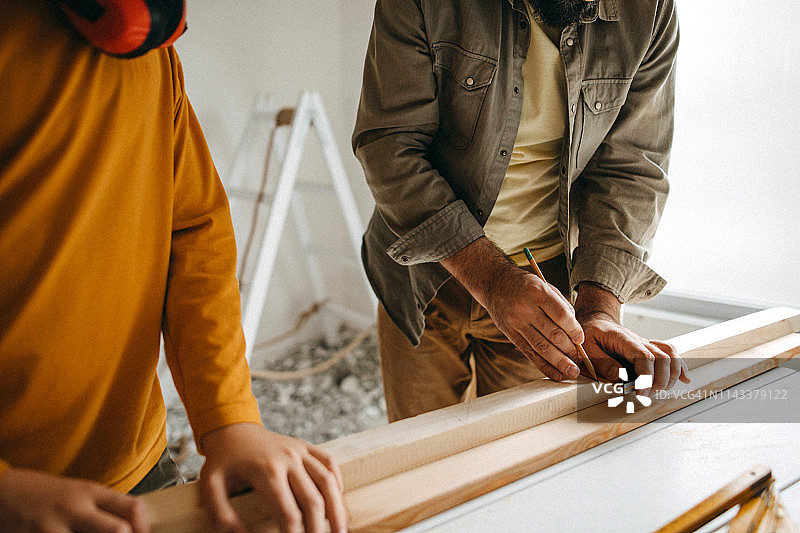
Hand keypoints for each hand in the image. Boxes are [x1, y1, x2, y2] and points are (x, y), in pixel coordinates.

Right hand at [0, 467, 149, 532]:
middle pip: (118, 531)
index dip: (145, 528)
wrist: (1, 493)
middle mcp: (74, 507)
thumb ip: (104, 509)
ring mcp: (52, 527)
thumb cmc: (46, 496)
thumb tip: (135, 529)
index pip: (132, 508)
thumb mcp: (78, 494)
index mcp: (90, 492)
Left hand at [198, 423, 346, 532]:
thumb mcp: (210, 487)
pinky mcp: (305, 446)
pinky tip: (338, 500)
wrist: (231, 429)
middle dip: (318, 529)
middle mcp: (288, 459)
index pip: (288, 513)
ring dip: (337, 508)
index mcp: (267, 472)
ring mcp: (299, 450)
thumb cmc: (222, 461)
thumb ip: (222, 515)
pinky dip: (337, 482)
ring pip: (327, 481)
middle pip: (312, 500)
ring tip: (342, 530)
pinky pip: (329, 463)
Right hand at [441, 238, 583, 380]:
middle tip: (579, 360)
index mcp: (538, 292)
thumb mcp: (544, 285)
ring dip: (559, 362)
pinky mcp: (510, 334)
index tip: (580, 340)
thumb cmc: (524, 285)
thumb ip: (561, 305)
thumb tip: (575, 331)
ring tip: (572, 372)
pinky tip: (555, 374)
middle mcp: (526, 308)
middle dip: (569, 350)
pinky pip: (529, 353)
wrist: (494, 284)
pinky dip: (543, 366)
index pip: (561, 316)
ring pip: (542, 347)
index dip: (574, 330)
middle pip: (553, 334)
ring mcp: (516, 323)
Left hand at [575, 283, 689, 391]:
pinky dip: (680, 366)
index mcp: (623, 339)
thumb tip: (620, 377)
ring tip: (661, 389)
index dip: (646, 376)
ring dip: (671, 375)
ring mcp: (646, 345)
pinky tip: (685, 379)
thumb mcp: (587, 348)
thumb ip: (602, 363)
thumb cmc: (590, 334)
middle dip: (660, 379)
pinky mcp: (649, 350)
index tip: (641, 392)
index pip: (643, 356)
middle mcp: (639, 341)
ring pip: (670, 356)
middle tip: (648, 394)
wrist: (596, 320)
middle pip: (661, 358)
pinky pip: (670, 354)